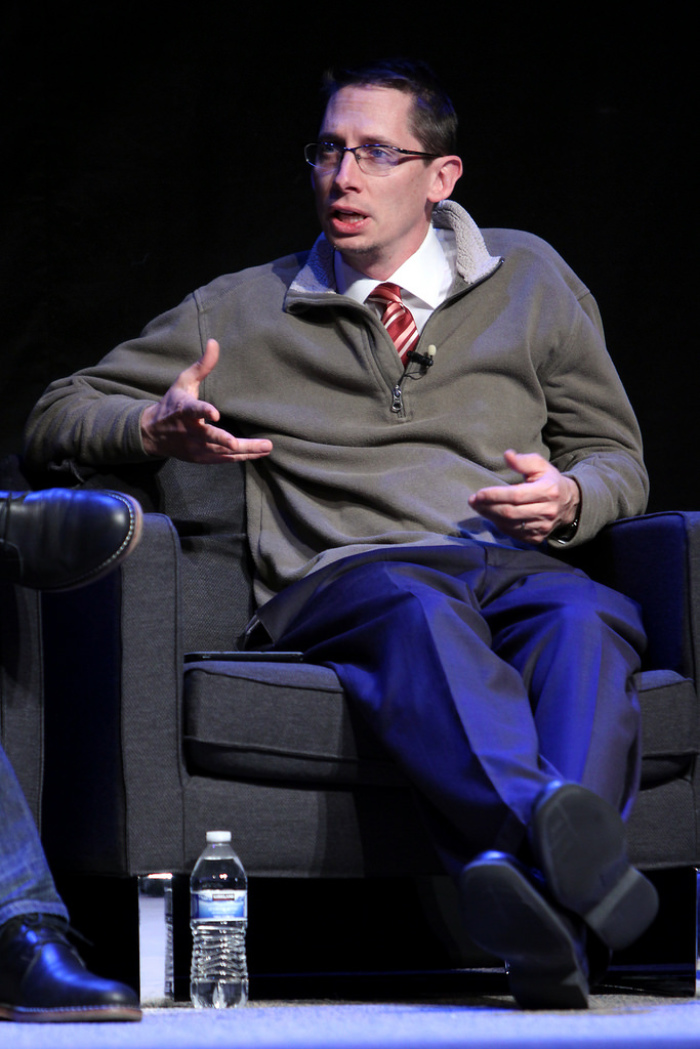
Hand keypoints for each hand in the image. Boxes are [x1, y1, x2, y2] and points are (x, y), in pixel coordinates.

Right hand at [140, 339, 272, 462]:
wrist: (152, 434)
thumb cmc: (171, 404)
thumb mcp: (183, 382)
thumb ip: (202, 366)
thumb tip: (215, 342)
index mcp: (183, 411)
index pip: (193, 410)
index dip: (204, 412)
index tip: (215, 414)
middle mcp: (189, 432)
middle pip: (212, 438)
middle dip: (231, 441)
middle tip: (255, 443)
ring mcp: (195, 448)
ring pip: (222, 452)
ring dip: (246, 450)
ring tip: (267, 447)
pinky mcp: (200, 458)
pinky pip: (223, 459)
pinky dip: (240, 457)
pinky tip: (258, 453)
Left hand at [469, 449, 579, 543]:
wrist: (569, 504)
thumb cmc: (549, 481)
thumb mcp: (540, 465)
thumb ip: (523, 461)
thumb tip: (507, 455)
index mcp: (548, 491)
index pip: (516, 496)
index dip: (494, 495)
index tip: (478, 494)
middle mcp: (547, 511)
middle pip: (510, 513)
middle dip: (487, 507)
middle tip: (473, 501)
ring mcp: (543, 527)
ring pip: (510, 525)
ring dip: (490, 517)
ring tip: (478, 507)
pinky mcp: (538, 537)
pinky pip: (514, 534)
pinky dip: (500, 525)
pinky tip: (492, 516)